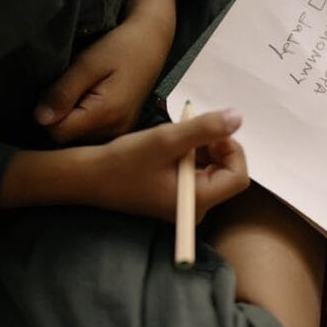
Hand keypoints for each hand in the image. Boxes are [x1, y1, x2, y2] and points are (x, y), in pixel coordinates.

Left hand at [35, 16, 169, 142]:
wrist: (150, 44)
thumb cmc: (120, 47)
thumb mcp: (87, 63)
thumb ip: (63, 92)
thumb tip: (39, 118)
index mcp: (106, 114)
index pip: (57, 132)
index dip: (46, 114)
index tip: (51, 91)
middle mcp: (115, 130)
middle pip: (68, 139)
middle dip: (59, 118)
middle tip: (66, 89)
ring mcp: (120, 132)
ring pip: (79, 139)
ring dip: (71, 120)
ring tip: (79, 93)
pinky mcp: (122, 129)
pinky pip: (92, 135)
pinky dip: (84, 121)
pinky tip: (87, 101)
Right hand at [85, 109, 248, 221]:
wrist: (88, 177)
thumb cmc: (123, 162)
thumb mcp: (165, 140)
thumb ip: (204, 128)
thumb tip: (238, 117)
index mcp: (197, 201)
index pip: (238, 176)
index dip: (230, 149)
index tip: (209, 130)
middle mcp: (196, 208)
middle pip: (228, 172)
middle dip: (215, 146)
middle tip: (189, 129)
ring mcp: (186, 203)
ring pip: (213, 168)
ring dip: (201, 147)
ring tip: (175, 137)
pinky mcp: (177, 195)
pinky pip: (197, 171)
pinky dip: (191, 153)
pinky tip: (170, 145)